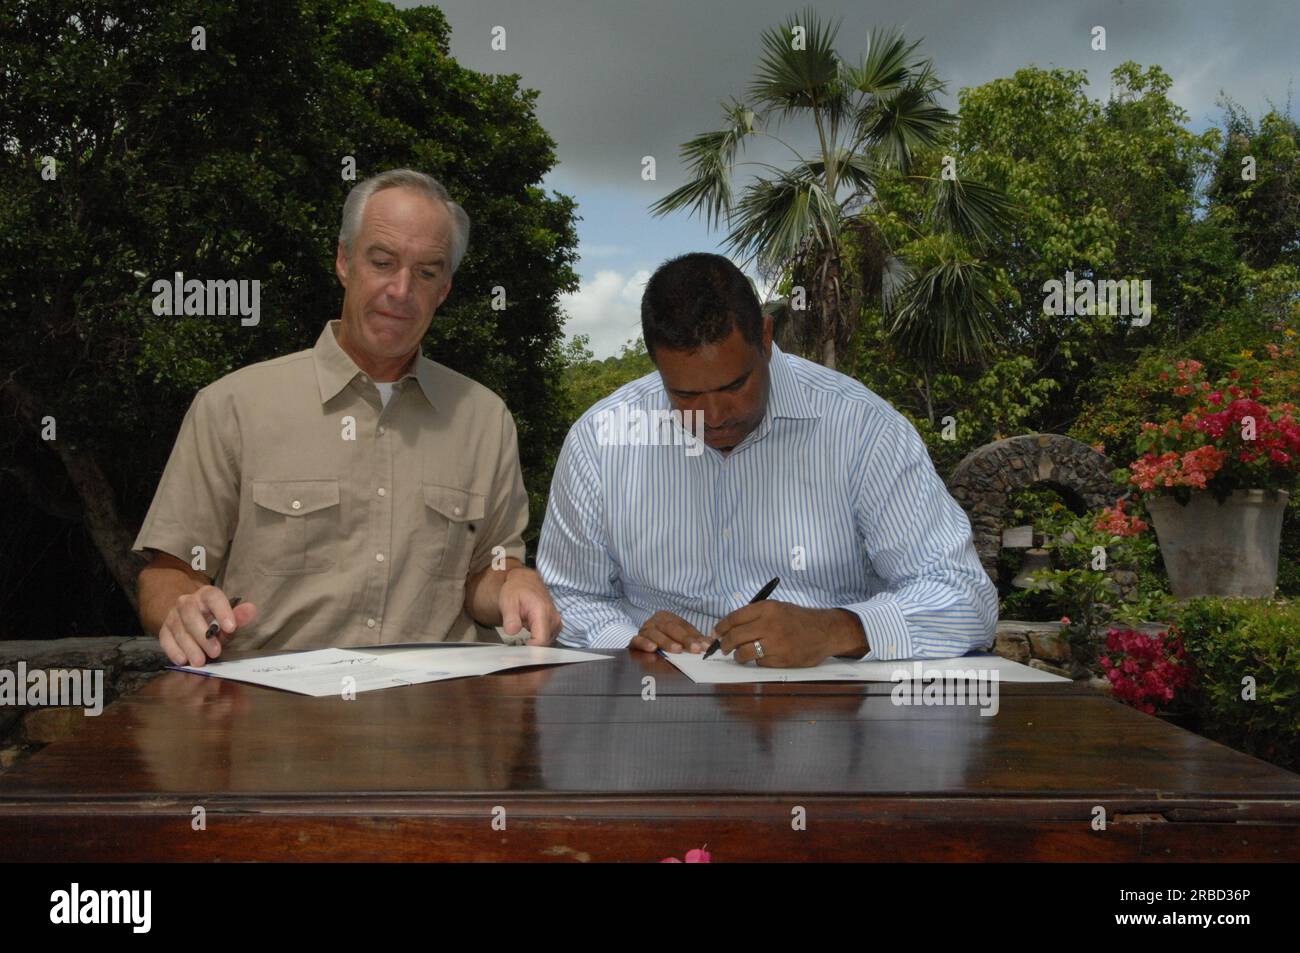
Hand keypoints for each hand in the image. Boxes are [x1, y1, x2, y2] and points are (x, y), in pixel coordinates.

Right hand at [158, 585, 257, 666]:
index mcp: (206, 595)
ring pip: (178, 628)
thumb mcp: (229, 618)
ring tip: (200, 662)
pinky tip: (182, 660)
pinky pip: (166, 639)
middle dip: (203, 635)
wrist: (191, 618)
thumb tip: (251, 609)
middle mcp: (187, 602)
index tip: (231, 628)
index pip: (213, 597)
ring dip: (189, 646)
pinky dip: (173, 650)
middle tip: (215, 652)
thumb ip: (239, 615)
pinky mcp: (164, 629)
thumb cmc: (214, 620)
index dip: (222, 611)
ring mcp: (173, 615)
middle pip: (191, 614)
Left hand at [499, 567, 562, 644]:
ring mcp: (556, 622)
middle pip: (545, 645)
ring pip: (547, 644)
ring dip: (535, 647)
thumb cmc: (516, 590)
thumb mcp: (507, 601)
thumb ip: (511, 617)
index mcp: (542, 612)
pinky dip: (538, 642)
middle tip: (515, 651)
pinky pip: (548, 639)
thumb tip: (512, 631)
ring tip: (521, 642)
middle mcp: (553, 618)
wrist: (525, 581)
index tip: (517, 653)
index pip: (541, 640)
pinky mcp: (555, 625)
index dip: (529, 651)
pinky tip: (528, 638)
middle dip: (531, 651)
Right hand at [630, 611, 708, 653]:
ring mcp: (644, 630)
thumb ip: (694, 640)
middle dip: (684, 639)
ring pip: (655, 634)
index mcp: (667, 617)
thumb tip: (710, 645)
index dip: (695, 636)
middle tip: (695, 649)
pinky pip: (637, 640)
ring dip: (667, 642)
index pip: (683, 626)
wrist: (641, 644)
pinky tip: (652, 648)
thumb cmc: (664, 640)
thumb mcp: (680, 638)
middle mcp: (655, 621)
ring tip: (677, 649)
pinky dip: (644, 643)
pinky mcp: (634, 640)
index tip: (705, 646)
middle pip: (670, 628)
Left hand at [715, 602, 866, 667]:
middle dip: (725, 644)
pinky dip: (758, 660)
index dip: (720, 628)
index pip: (734, 618)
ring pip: (744, 653)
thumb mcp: (776, 608)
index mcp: (767, 608)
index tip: (715, 633)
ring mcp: (777, 643)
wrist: (825, 630)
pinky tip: (764, 655)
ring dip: (738, 655)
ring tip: (740, 654)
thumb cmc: (797, 619)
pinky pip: (760, 662)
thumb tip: (728, 628)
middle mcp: (770, 624)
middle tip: (723, 647)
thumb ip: (754, 616)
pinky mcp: (783, 659)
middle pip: (735, 637)